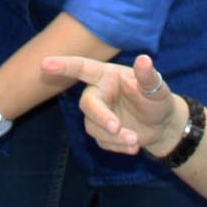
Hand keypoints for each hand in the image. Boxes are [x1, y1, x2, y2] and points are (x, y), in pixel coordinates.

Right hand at [42, 54, 182, 156]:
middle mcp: (99, 93)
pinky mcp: (101, 134)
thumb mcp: (157, 88)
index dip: (64, 66)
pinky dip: (119, 146)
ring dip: (115, 137)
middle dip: (100, 116)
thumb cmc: (157, 100)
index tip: (45, 64)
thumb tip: (144, 60)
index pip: (83, 68)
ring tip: (136, 140)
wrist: (162, 125)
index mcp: (108, 76)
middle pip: (87, 104)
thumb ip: (148, 76)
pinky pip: (103, 142)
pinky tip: (134, 146)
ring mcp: (98, 115)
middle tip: (116, 127)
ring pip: (94, 128)